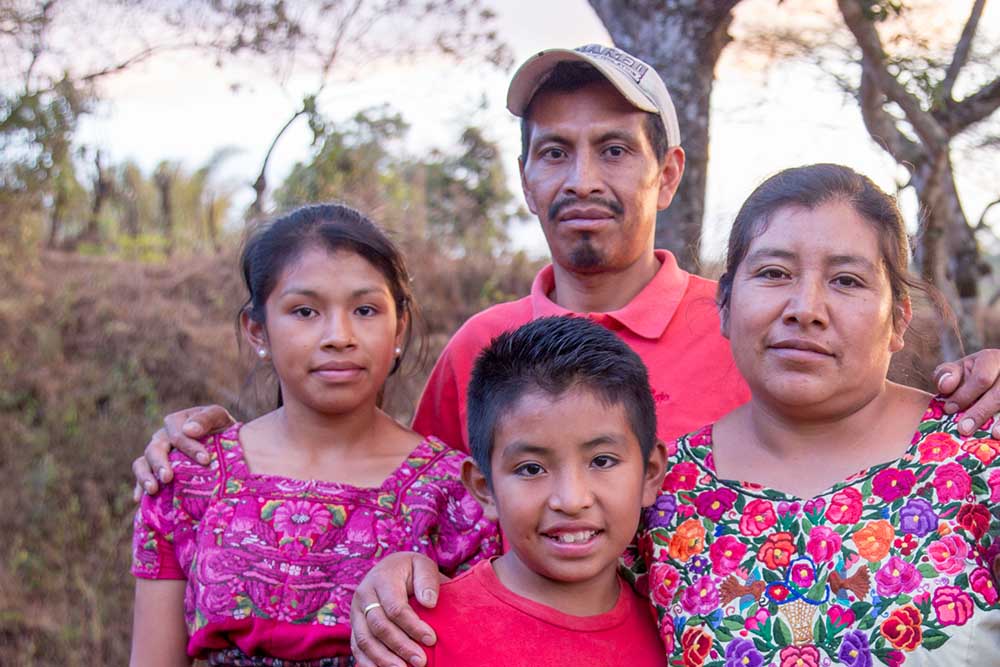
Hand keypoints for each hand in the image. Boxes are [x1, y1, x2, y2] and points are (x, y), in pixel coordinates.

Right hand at [131, 405, 235, 500]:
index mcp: (177, 422)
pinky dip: (139, 487)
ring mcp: (157, 454)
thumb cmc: (223, 430)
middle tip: (168, 478)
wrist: (227, 446)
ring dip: (145, 476)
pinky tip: (140, 499)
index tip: (205, 460)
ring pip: (142, 462)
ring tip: (153, 489)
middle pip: (155, 449)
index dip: (189, 446)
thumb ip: (206, 419)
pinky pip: (142, 477)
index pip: (177, 434)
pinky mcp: (155, 471)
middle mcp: (163, 437)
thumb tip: (189, 430)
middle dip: (160, 463)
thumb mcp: (219, 418)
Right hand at [350, 552, 441, 666]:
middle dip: (401, 646)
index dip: (413, 626)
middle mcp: (364, 595)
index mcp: (381, 578)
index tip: (431, 639)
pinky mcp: (354, 626)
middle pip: (379, 627)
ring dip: (384, 659)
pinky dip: (369, 663)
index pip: (395, 608)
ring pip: (365, 640)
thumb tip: (429, 603)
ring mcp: (356, 612)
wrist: (390, 569)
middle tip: (421, 661)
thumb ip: (427, 581)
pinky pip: (357, 648)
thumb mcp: (423, 566)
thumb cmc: (411, 571)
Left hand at [934, 348, 999, 437]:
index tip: (949, 409)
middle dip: (980, 412)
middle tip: (964, 429)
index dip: (965, 395)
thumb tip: (945, 386)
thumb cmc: (972, 376)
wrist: (995, 377)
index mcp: (991, 359)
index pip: (981, 378)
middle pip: (999, 394)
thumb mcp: (959, 370)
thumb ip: (947, 374)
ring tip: (993, 435)